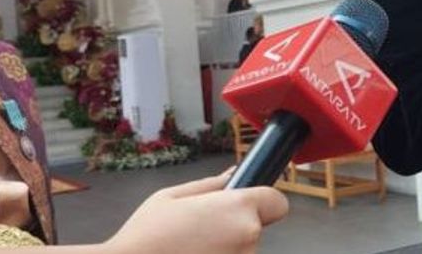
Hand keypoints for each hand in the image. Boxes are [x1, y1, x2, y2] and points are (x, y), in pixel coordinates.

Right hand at [106, 173, 288, 253]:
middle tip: (200, 233)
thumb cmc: (144, 237)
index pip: (277, 203)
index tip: (246, 208)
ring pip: (243, 250)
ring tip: (190, 249)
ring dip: (225, 249)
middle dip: (235, 228)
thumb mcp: (171, 197)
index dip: (263, 203)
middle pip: (256, 228)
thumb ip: (210, 185)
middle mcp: (247, 236)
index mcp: (238, 208)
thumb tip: (234, 175)